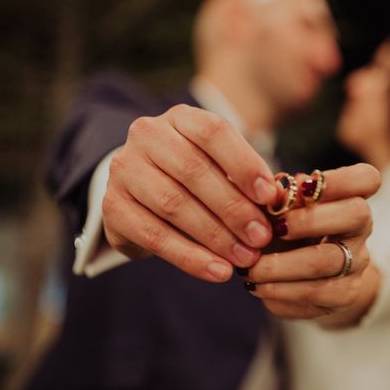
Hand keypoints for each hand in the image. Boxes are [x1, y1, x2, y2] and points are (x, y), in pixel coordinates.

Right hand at [102, 104, 278, 281]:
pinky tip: (217, 271)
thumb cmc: (195, 175)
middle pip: (193, 171)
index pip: (213, 133)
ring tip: (244, 258)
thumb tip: (276, 201)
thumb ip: (245, 179)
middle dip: (233, 208)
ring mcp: (125, 170)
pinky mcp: (112, 206)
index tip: (270, 197)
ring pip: (173, 204)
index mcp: (180, 118)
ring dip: (215, 236)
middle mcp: (147, 136)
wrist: (143, 188)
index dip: (244, 165)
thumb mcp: (221, 166)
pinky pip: (154, 236)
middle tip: (261, 237)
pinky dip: (190, 257)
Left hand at [242, 163, 381, 327]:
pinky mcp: (345, 295)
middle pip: (356, 214)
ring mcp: (357, 263)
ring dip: (283, 265)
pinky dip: (281, 291)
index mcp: (350, 196)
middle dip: (309, 220)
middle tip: (274, 229)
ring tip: (250, 269)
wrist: (300, 276)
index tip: (304, 185)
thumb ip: (277, 198)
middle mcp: (361, 228)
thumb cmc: (286, 229)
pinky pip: (315, 294)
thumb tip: (273, 193)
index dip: (341, 179)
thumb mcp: (280, 210)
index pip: (367, 179)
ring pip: (327, 261)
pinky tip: (257, 287)